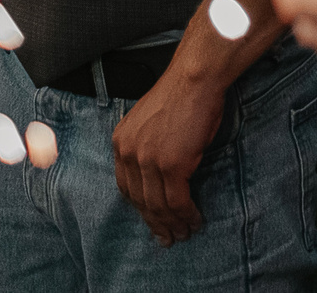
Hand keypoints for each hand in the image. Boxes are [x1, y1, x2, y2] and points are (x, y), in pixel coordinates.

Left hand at [111, 56, 226, 244]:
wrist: (196, 78)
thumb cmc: (182, 96)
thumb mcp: (150, 122)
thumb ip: (147, 147)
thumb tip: (159, 177)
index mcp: (120, 142)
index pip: (126, 187)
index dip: (140, 208)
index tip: (152, 221)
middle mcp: (129, 153)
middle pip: (141, 200)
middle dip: (155, 223)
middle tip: (168, 238)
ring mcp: (149, 160)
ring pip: (159, 205)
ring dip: (173, 224)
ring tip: (184, 234)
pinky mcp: (172, 165)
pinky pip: (178, 201)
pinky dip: (187, 215)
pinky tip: (194, 220)